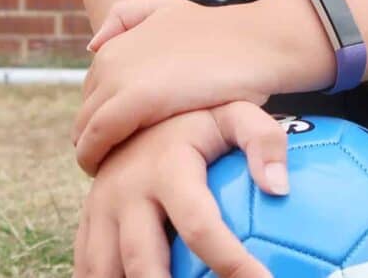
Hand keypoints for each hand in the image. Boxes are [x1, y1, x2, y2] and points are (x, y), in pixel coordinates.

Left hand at [71, 0, 331, 175]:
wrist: (256, 44)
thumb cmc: (221, 36)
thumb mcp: (167, 10)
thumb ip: (128, 18)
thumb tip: (93, 46)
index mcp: (115, 46)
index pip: (91, 95)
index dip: (103, 118)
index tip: (120, 139)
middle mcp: (109, 59)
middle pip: (86, 113)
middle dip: (96, 136)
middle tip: (118, 160)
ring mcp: (120, 78)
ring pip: (85, 128)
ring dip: (93, 151)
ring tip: (115, 171)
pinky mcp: (134, 101)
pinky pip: (97, 137)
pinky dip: (96, 156)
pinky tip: (111, 171)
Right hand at [74, 101, 288, 277]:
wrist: (135, 106)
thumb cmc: (198, 118)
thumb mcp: (235, 113)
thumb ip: (263, 140)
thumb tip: (279, 189)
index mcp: (167, 167)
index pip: (199, 225)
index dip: (231, 261)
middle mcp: (126, 191)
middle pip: (144, 263)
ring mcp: (100, 209)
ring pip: (106, 272)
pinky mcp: (88, 222)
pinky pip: (90, 269)